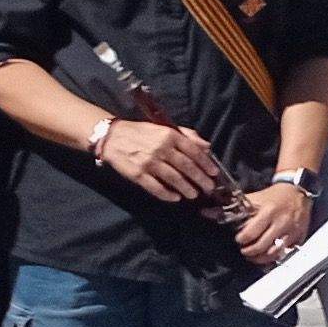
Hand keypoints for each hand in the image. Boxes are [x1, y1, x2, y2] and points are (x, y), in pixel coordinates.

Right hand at [94, 119, 226, 204]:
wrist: (113, 137)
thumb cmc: (142, 132)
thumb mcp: (165, 128)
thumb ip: (187, 136)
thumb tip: (207, 146)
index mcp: (170, 135)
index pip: (194, 151)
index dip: (206, 164)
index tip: (214, 173)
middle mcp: (162, 149)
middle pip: (186, 167)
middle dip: (200, 179)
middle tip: (209, 188)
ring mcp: (149, 162)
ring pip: (173, 178)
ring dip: (186, 188)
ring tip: (194, 195)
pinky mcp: (138, 174)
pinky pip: (156, 187)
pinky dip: (167, 194)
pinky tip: (175, 198)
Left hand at [232, 182, 310, 265]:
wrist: (298, 190)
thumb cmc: (273, 195)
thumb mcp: (255, 198)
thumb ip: (232, 206)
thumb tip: (205, 212)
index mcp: (268, 212)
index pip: (250, 233)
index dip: (241, 239)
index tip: (239, 239)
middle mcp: (281, 223)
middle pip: (261, 246)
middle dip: (249, 251)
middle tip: (244, 250)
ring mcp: (292, 231)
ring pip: (274, 253)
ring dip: (261, 258)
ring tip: (254, 256)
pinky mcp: (300, 236)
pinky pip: (286, 253)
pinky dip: (276, 256)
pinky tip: (268, 255)